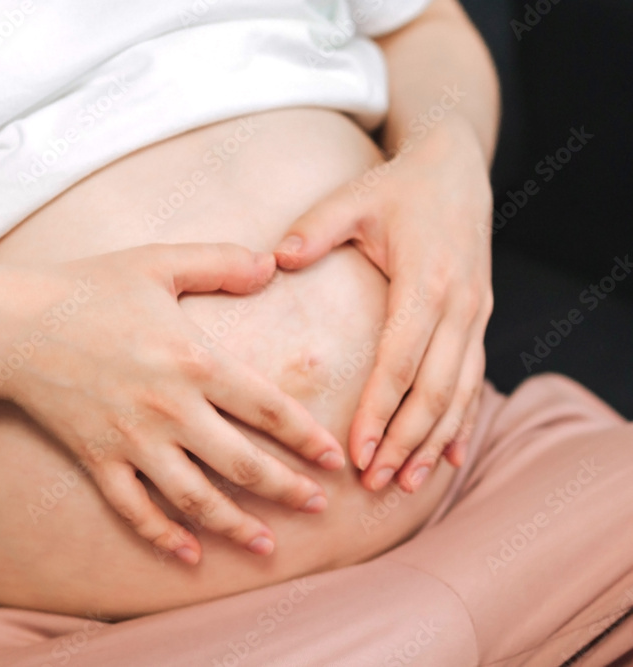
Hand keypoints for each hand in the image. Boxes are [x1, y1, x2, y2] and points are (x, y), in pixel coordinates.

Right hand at [0, 243, 344, 564]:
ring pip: (195, 499)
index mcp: (195, 361)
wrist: (12, 325)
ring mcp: (133, 441)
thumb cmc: (87, 288)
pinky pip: (135, 509)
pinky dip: (162, 536)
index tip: (335, 459)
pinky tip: (187, 554)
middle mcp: (171, 410)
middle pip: (243, 464)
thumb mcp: (158, 261)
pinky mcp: (98, 460)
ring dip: (235, 526)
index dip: (307, 438)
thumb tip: (272, 263)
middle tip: (319, 508)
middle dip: (287, 489)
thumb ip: (220, 261)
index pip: (268, 409)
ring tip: (265, 546)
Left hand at [274, 118, 492, 493]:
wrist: (458, 166)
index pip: (401, 360)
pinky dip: (462, 421)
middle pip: (434, 389)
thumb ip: (314, 228)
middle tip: (374, 482)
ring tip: (405, 484)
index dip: (380, 410)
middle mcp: (459, 304)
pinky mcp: (479, 318)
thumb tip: (276, 259)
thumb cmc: (397, 186)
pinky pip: (474, 380)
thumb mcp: (353, 198)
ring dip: (433, 442)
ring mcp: (475, 314)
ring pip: (460, 393)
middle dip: (405, 441)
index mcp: (426, 280)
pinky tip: (447, 457)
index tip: (357, 450)